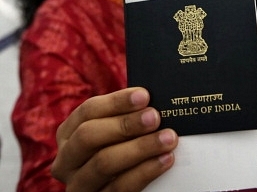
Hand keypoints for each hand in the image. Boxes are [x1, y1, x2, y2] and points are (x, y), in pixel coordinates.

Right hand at [51, 87, 178, 191]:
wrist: (125, 185)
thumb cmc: (124, 148)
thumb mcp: (118, 133)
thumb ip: (129, 117)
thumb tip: (152, 100)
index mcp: (69, 134)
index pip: (88, 111)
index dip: (116, 102)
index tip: (144, 96)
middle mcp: (67, 160)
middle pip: (89, 136)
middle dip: (125, 124)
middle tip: (155, 117)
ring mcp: (78, 184)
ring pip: (103, 163)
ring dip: (140, 148)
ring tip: (168, 138)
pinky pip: (120, 188)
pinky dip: (145, 171)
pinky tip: (165, 160)